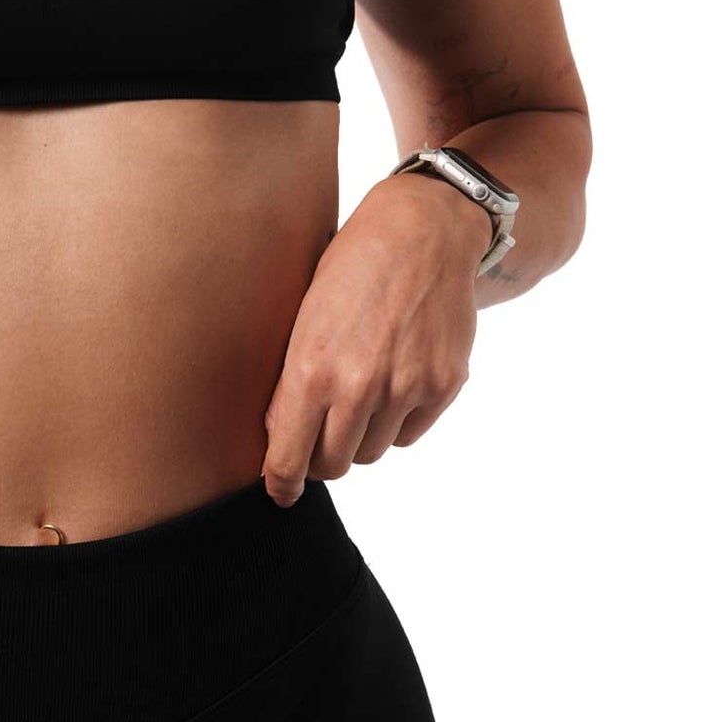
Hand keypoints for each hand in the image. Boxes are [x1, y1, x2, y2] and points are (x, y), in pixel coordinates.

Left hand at [259, 172, 485, 503]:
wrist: (421, 230)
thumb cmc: (350, 265)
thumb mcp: (303, 314)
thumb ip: (292, 379)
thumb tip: (279, 435)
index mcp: (312, 366)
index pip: (290, 456)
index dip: (281, 483)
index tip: (280, 491)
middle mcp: (360, 385)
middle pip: (333, 465)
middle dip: (319, 458)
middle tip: (315, 435)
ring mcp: (407, 387)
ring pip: (371, 452)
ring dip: (358, 437)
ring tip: (356, 394)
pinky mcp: (443, 385)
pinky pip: (407, 433)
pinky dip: (395, 422)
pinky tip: (390, 381)